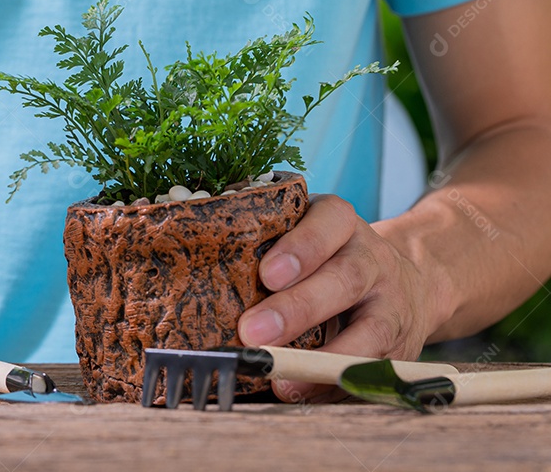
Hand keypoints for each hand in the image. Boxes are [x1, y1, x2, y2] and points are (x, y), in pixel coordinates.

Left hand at [237, 194, 436, 402]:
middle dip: (297, 309)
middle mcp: (372, 259)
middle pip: (343, 279)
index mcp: (341, 223)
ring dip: (321, 357)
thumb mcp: (304, 237)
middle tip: (251, 332)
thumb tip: (206, 289)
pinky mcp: (401, 347)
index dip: (301, 247)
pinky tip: (303, 391)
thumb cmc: (326, 259)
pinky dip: (336, 385)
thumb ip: (266, 251)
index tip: (267, 273)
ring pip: (368, 330)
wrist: (405, 284)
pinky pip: (372, 370)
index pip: (330, 221)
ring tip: (279, 377)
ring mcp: (391, 304)